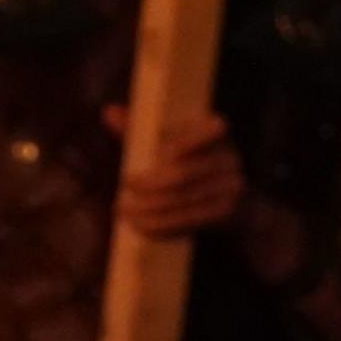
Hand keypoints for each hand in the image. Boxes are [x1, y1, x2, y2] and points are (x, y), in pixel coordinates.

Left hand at [107, 106, 248, 241]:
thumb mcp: (159, 135)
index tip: (164, 153)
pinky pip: (192, 221)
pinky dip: (164, 225)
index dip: (191, 141)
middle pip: (186, 174)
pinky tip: (142, 226)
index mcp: (215, 131)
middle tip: (126, 185)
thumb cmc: (175, 150)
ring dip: (152, 209)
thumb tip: (109, 113)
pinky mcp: (224, 212)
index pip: (214, 129)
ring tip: (124, 211)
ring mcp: (231, 187)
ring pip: (185, 201)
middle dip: (152, 184)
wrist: (212, 183)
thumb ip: (137, 125)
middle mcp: (229, 157)